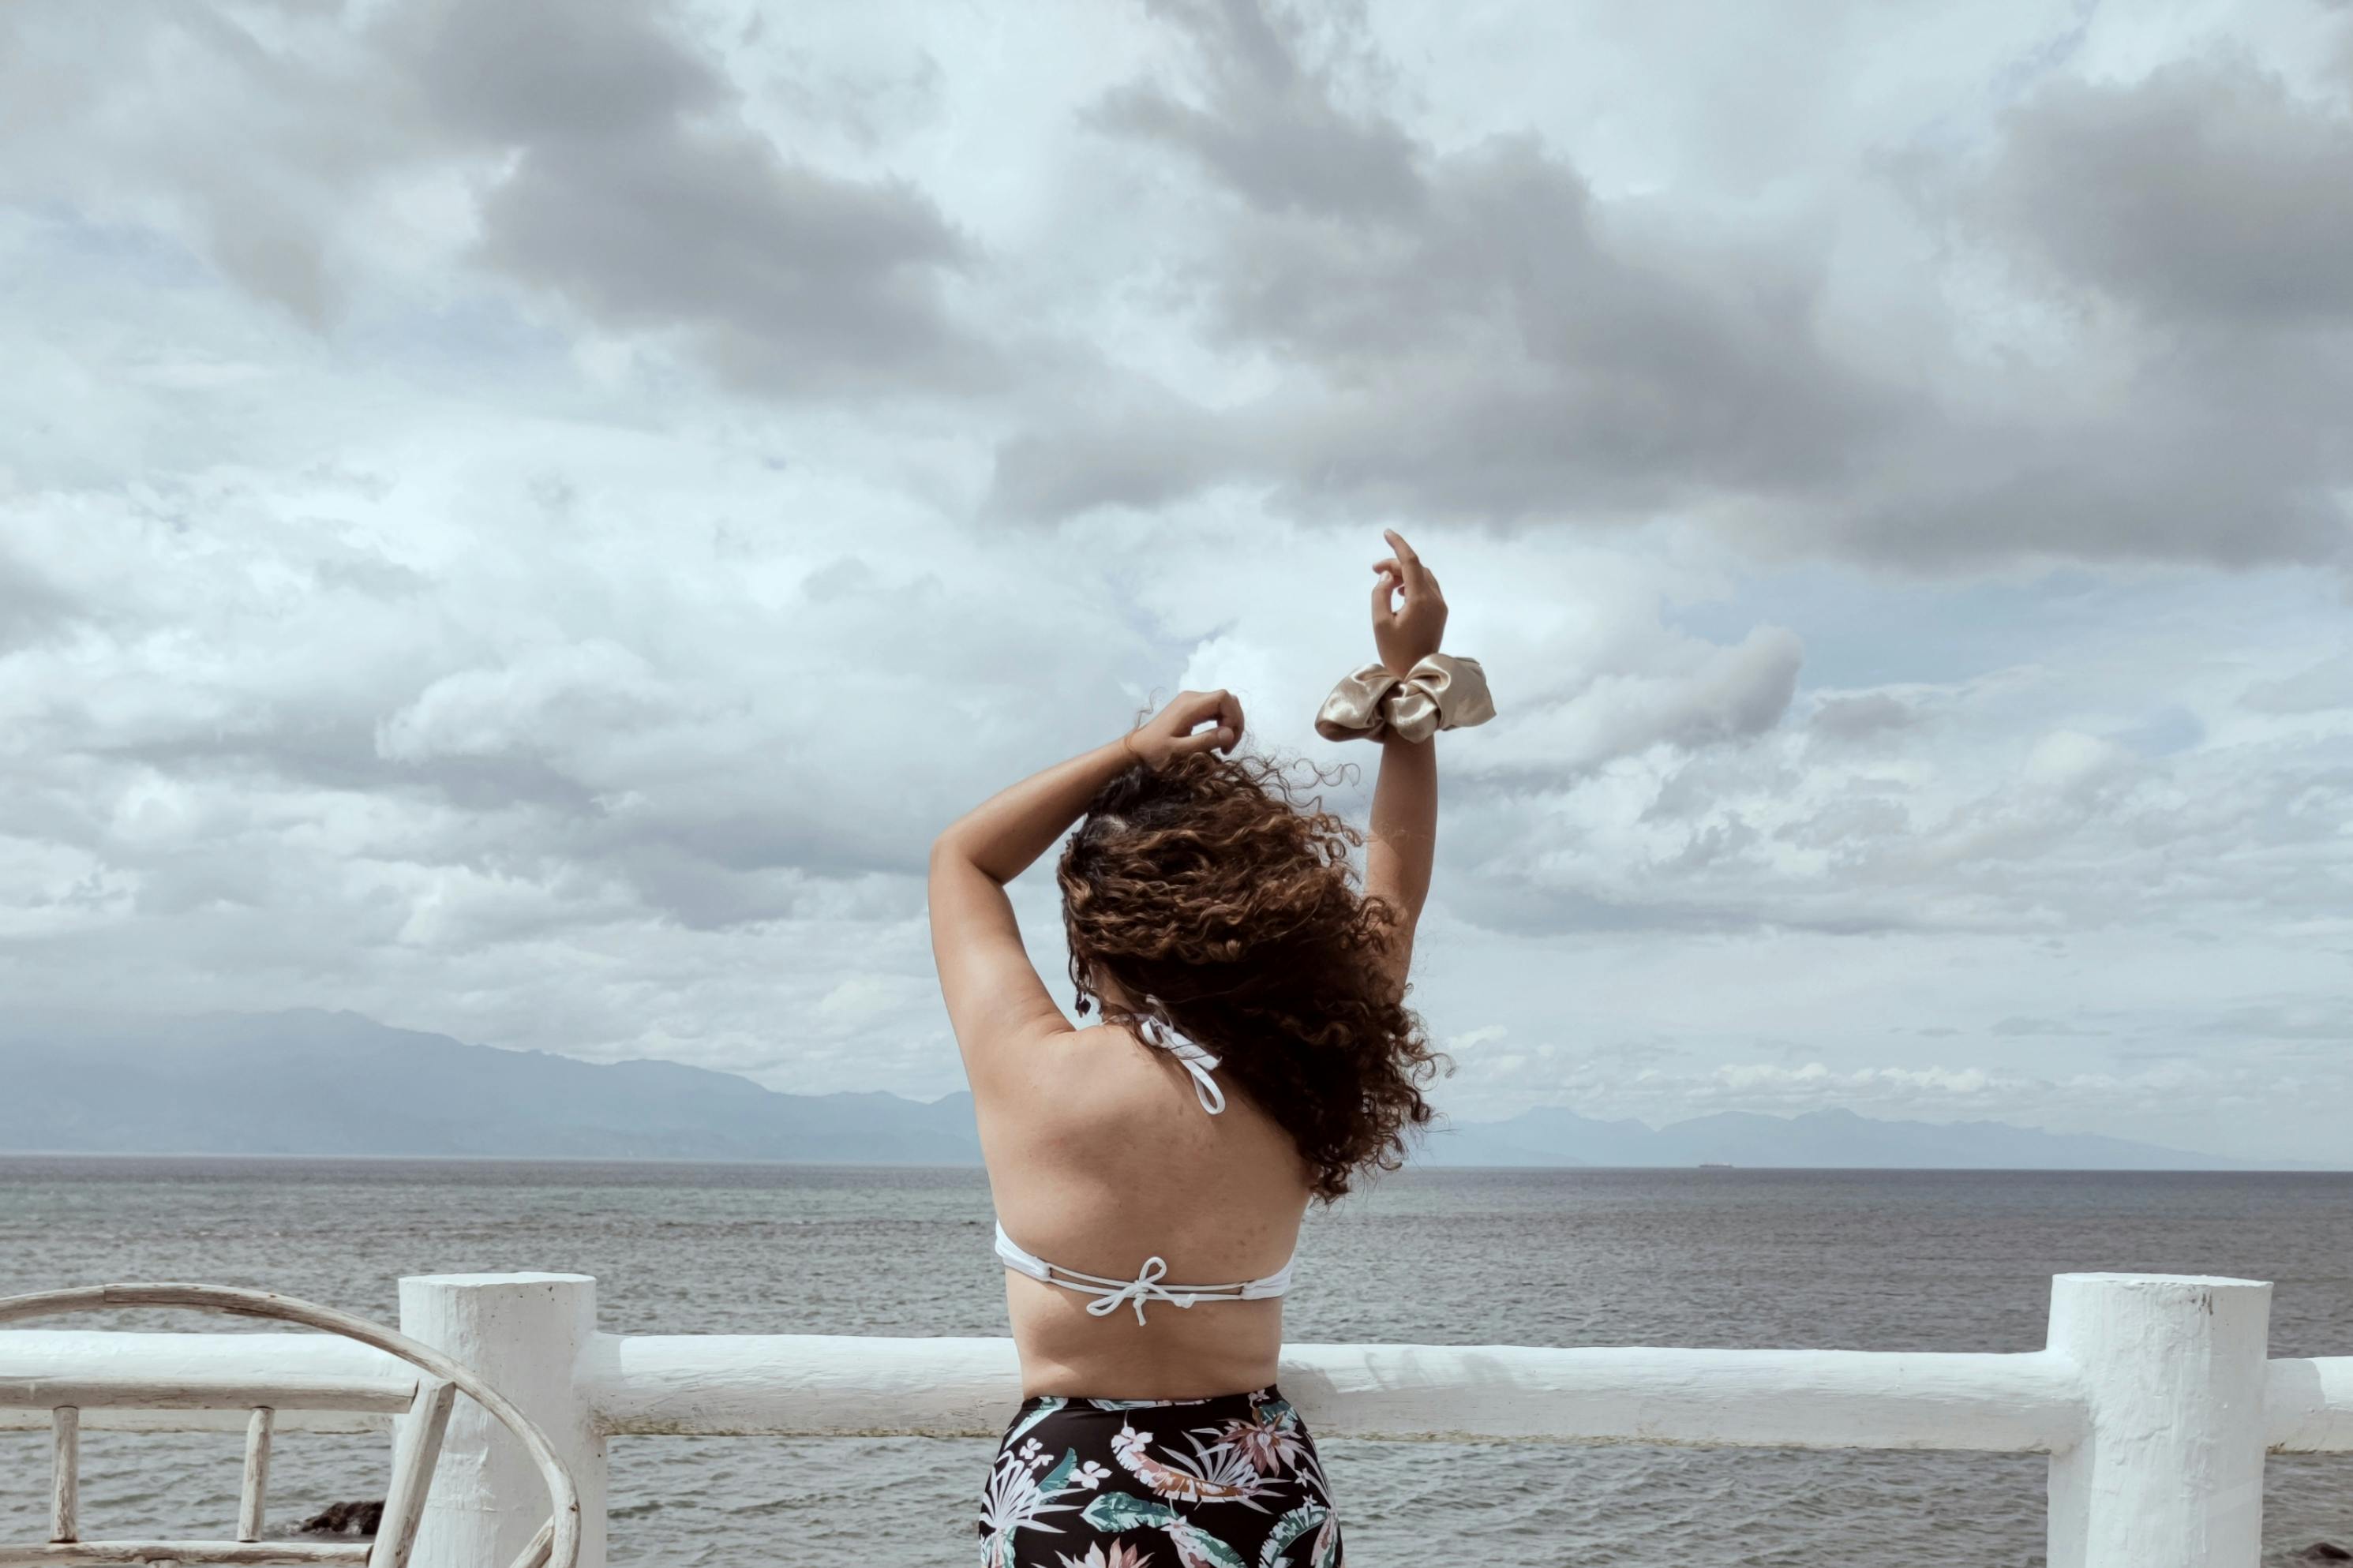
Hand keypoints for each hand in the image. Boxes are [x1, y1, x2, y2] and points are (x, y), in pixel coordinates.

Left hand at [1124, 688, 1244, 768]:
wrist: (1137, 747)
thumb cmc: (1155, 751)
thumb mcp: (1179, 751)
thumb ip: (1205, 741)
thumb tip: (1229, 733)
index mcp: (1189, 705)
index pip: (1224, 698)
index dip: (1233, 716)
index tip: (1228, 739)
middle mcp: (1192, 698)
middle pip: (1226, 699)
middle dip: (1234, 721)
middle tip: (1229, 746)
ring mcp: (1191, 701)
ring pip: (1223, 704)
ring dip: (1230, 723)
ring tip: (1224, 745)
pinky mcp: (1191, 707)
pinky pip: (1215, 709)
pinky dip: (1222, 722)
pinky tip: (1217, 738)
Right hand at [1371, 528, 1445, 673]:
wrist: (1417, 674)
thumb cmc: (1395, 652)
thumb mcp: (1379, 622)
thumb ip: (1380, 593)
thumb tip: (1387, 574)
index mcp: (1421, 600)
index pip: (1410, 562)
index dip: (1398, 545)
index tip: (1386, 533)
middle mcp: (1435, 599)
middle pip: (1416, 568)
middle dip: (1396, 563)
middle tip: (1374, 570)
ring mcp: (1440, 606)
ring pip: (1423, 576)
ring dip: (1405, 573)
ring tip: (1385, 581)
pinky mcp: (1440, 613)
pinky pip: (1428, 588)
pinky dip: (1413, 582)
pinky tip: (1399, 592)